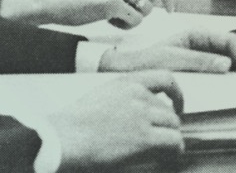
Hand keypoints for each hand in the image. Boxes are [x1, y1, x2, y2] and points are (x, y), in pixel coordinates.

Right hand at [50, 70, 183, 167]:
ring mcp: (142, 116)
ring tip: (163, 152)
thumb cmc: (68, 127)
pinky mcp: (145, 137)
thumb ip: (120, 100)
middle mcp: (137, 95)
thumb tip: (135, 117)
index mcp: (125, 82)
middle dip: (167, 126)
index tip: (177, 106)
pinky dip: (174, 151)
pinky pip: (174, 142)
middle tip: (162, 141)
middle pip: (169, 110)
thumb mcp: (97, 98)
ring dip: (171, 140)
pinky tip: (167, 158)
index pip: (165, 78)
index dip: (177, 94)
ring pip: (174, 126)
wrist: (59, 139)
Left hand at [99, 28, 235, 75]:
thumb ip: (199, 61)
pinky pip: (213, 76)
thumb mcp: (171, 61)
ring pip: (224, 64)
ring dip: (233, 75)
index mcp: (196, 35)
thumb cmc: (143, 63)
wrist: (120, 72)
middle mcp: (199, 45)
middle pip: (231, 52)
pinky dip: (222, 83)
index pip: (230, 40)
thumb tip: (227, 64)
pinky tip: (220, 94)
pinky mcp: (192, 73)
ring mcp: (197, 59)